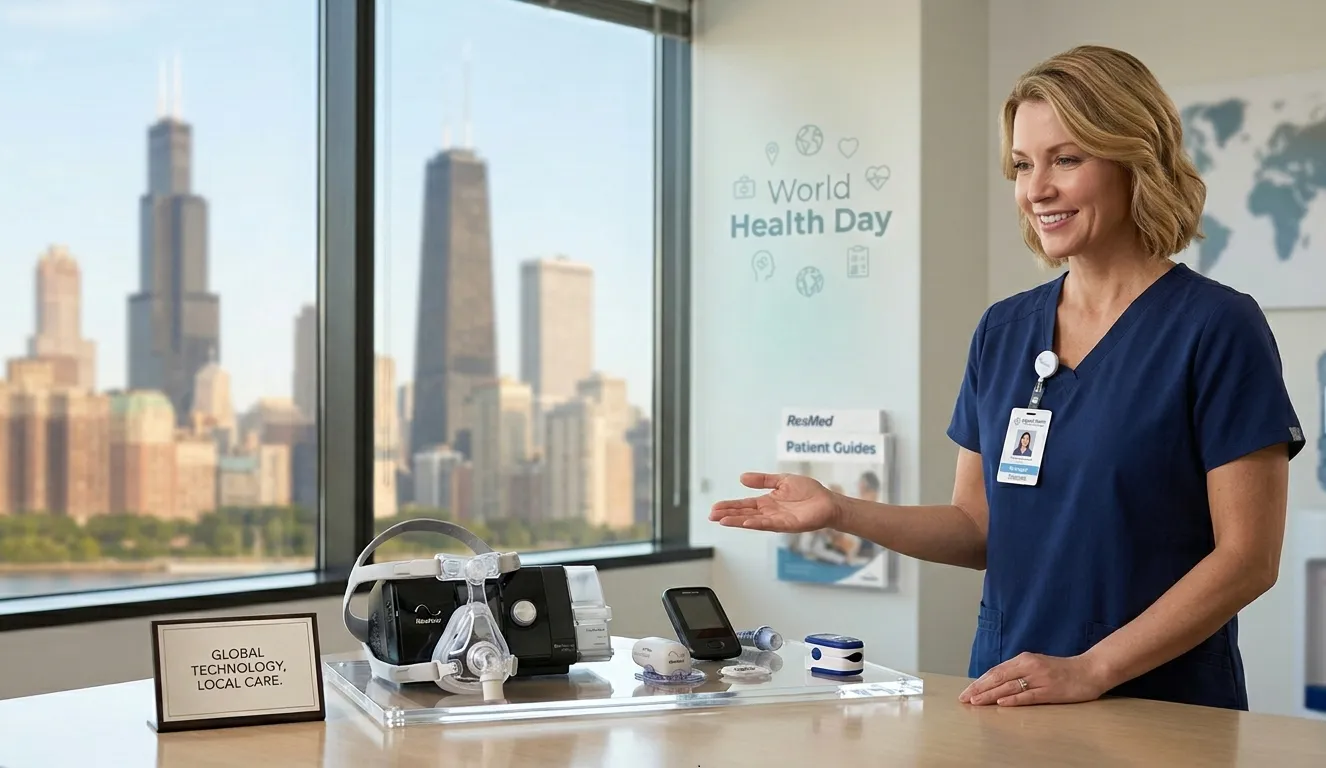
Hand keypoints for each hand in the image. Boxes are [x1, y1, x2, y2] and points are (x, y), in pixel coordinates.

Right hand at [708, 473, 838, 532]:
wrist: (828, 501)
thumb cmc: (809, 492)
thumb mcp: (782, 480)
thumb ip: (763, 480)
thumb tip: (742, 478)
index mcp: (767, 502)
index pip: (744, 504)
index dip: (729, 506)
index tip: (715, 507)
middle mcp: (769, 512)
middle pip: (744, 513)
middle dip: (728, 514)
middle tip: (712, 515)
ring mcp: (777, 519)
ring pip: (753, 521)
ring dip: (737, 521)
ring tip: (722, 520)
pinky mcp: (787, 524)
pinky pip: (769, 524)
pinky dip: (756, 523)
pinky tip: (744, 522)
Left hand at [958, 652, 1110, 706]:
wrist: (1089, 670)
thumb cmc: (1062, 670)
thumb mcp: (1037, 665)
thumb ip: (1019, 672)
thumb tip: (998, 682)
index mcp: (1024, 659)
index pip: (996, 671)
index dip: (980, 681)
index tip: (966, 691)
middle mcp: (1029, 667)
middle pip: (998, 678)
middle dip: (979, 689)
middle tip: (964, 698)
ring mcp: (1039, 679)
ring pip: (1009, 687)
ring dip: (990, 695)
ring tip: (975, 702)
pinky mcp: (1050, 691)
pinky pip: (1028, 696)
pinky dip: (1013, 699)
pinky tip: (1001, 703)